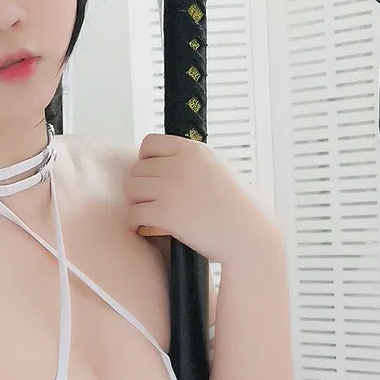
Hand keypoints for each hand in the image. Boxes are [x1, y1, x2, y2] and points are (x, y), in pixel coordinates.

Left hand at [123, 135, 261, 262]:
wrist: (247, 235)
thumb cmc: (236, 208)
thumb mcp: (217, 169)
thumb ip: (192, 163)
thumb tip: (163, 163)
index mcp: (193, 150)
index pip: (150, 143)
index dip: (146, 160)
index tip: (152, 176)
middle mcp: (180, 164)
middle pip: (137, 169)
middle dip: (141, 186)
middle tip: (150, 201)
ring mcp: (171, 188)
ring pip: (131, 190)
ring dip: (136, 203)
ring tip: (147, 214)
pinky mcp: (165, 213)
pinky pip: (133, 214)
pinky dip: (135, 223)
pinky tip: (144, 228)